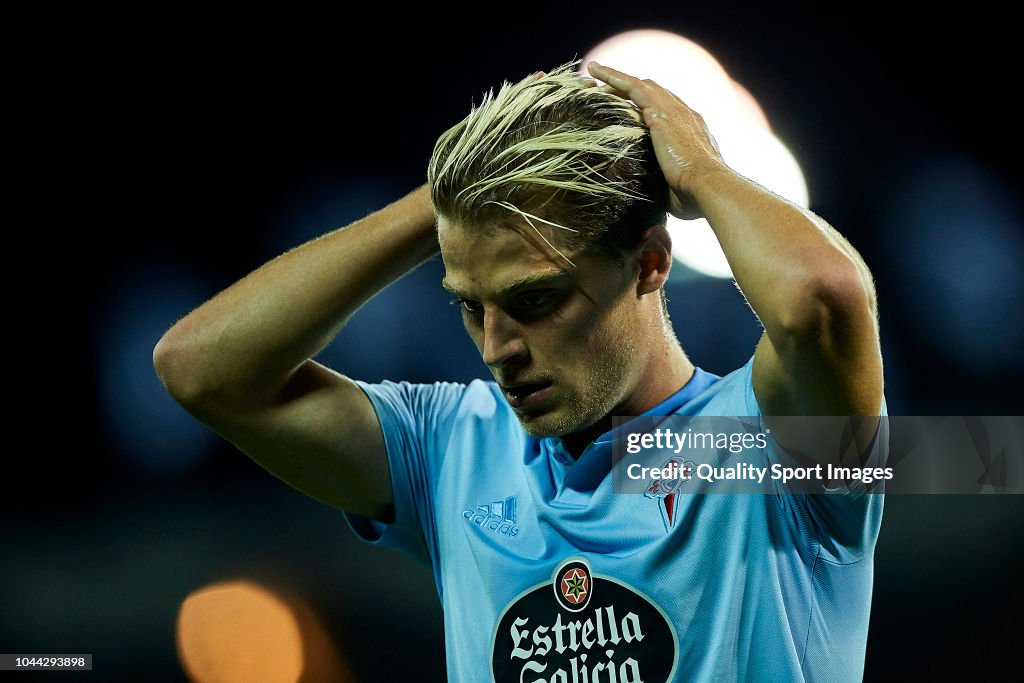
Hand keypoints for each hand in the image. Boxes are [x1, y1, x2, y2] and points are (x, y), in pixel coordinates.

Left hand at [587, 61, 725, 220]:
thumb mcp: (677, 190)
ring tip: (594, 73)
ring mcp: (673, 111)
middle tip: (606, 92)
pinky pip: (632, 87)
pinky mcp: (659, 113)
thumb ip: (663, 187)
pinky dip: (613, 76)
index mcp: (692, 133)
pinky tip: (596, 70)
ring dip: (617, 79)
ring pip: (641, 85)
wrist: (708, 186)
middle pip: (654, 94)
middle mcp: (685, 116)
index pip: (669, 113)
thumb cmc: (695, 198)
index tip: (632, 112)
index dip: (649, 109)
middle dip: (630, 91)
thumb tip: (648, 200)